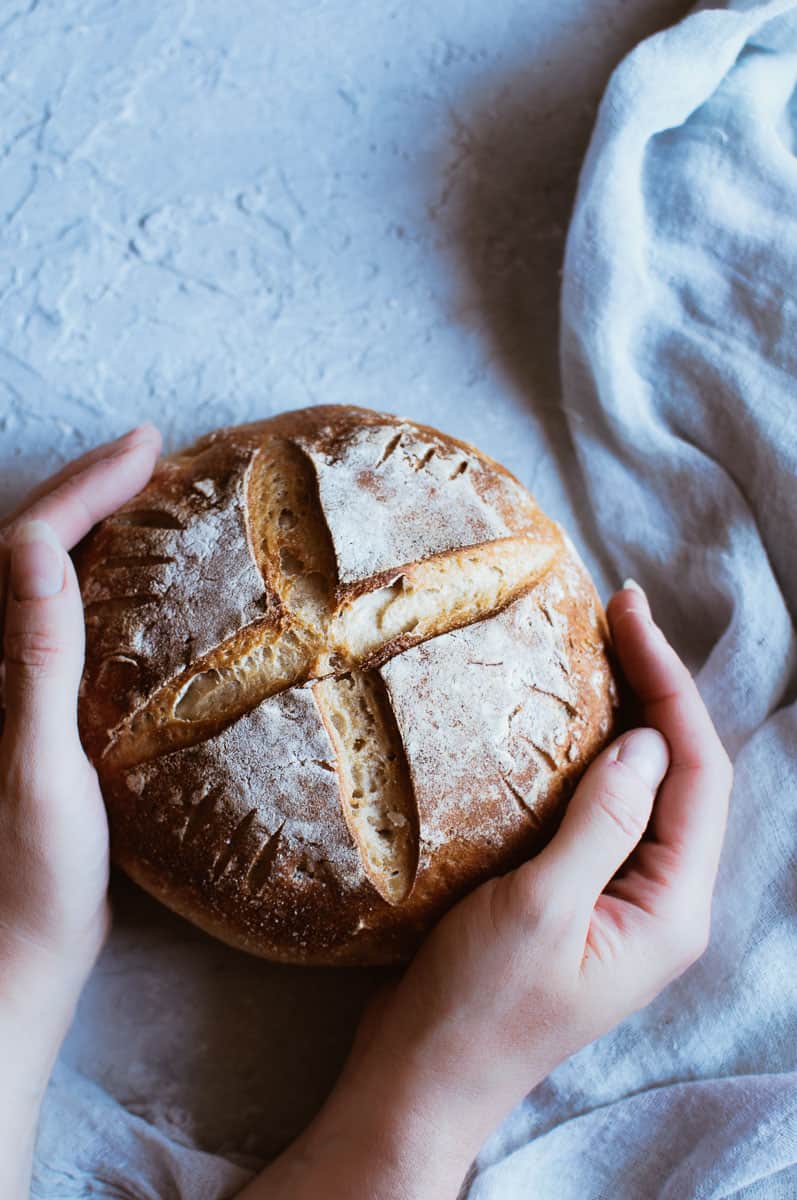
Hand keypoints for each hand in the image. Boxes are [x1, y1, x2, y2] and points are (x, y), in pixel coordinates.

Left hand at [0, 425, 160, 1198]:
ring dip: (94, 531)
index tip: (149, 447)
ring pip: (46, 583)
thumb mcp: (40, 772)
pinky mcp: (35, 717)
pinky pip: (65, 625)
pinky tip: (144, 590)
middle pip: (30, 549)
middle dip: (89, 493)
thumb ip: (35, 661)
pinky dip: (102, 588)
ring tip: (152, 501)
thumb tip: (37, 546)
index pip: (27, 544)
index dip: (85, 487)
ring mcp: (13, 690)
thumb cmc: (27, 882)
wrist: (16, 958)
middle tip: (152, 459)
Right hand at [244, 581, 732, 1199]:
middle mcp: (659, 901)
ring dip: (625, 717)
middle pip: (681, 774)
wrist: (421, 1078)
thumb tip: (646, 740)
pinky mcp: (577, 898)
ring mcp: (618, 900)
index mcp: (671, 908)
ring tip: (594, 648)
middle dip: (656, 690)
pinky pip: (601, 811)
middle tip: (615, 616)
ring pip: (643, 788)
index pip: (698, 773)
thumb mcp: (541, 908)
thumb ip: (603, 822)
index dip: (671, 686)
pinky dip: (587, 758)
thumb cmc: (478, 1007)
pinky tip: (558, 723)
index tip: (632, 616)